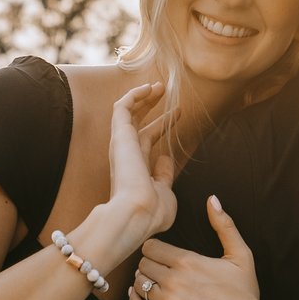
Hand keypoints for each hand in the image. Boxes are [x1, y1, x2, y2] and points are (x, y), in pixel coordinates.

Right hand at [103, 81, 175, 239]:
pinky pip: (122, 108)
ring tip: (158, 84)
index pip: (147, 140)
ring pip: (127, 112)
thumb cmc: (152, 212)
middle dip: (150, 106)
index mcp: (136, 169)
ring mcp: (121, 145)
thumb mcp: (165, 192)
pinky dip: (133, 95)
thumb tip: (165, 158)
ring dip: (142, 96)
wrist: (138, 215)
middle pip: (136, 123)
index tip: (179, 113)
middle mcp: (126, 155)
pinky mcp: (119, 136)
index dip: (162, 125)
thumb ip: (164, 175)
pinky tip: (148, 87)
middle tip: (164, 90)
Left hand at [129, 196, 281, 299]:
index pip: (150, 247)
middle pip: (143, 264)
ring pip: (139, 284)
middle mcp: (175, 281)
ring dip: (143, 283)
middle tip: (158, 271)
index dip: (154, 250)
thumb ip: (225, 225)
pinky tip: (140, 298)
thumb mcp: (241, 256)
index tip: (162, 255)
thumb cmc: (245, 295)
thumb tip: (212, 199)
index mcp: (188, 261)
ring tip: (154, 285)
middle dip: (149, 265)